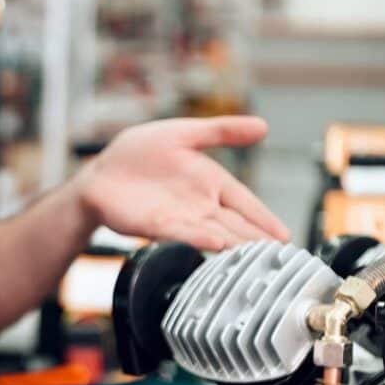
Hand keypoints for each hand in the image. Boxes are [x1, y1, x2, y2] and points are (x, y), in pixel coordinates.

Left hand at [74, 116, 289, 250]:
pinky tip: (218, 245)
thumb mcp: (182, 133)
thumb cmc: (138, 153)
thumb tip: (263, 126)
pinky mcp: (157, 226)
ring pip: (215, 233)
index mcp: (210, 182)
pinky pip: (183, 233)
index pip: (246, 201)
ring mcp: (180, 218)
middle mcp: (200, 205)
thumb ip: (221, 131)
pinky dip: (200, 238)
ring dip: (235, 245)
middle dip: (257, 241)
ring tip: (257, 256)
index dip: (265, 218)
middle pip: (236, 224)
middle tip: (280, 258)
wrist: (100, 173)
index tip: (284, 235)